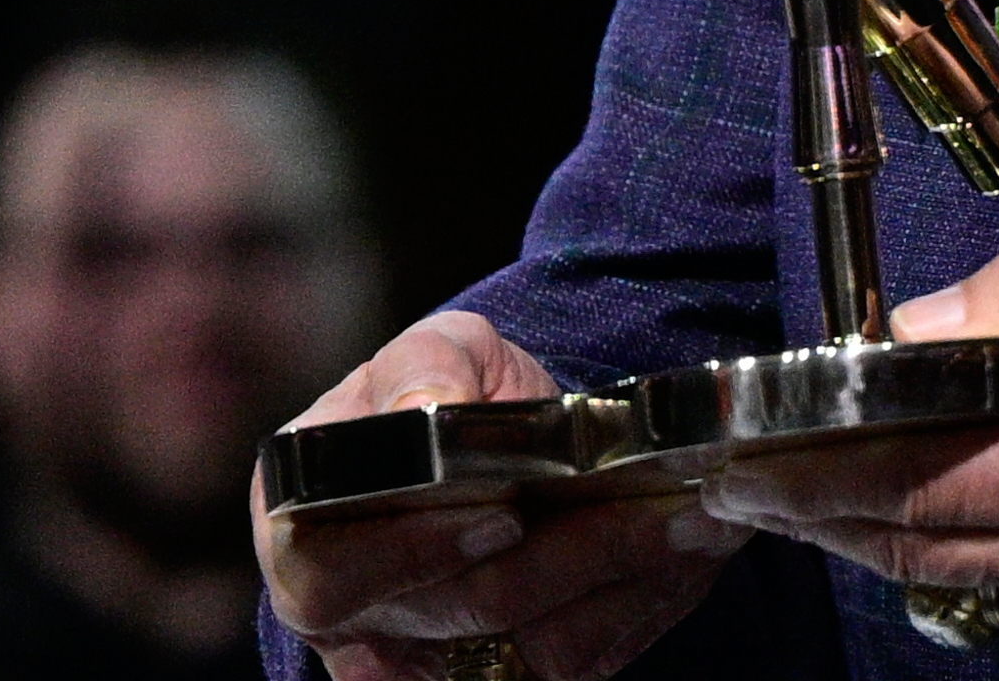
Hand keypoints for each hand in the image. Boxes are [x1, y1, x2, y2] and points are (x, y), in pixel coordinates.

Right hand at [256, 311, 751, 680]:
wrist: (503, 435)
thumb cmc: (446, 391)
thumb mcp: (435, 350)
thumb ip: (424, 367)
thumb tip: (426, 411)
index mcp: (306, 534)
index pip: (334, 575)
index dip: (417, 552)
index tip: (502, 512)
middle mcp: (357, 620)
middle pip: (456, 616)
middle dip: (560, 559)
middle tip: (643, 506)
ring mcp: (433, 661)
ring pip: (532, 650)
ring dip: (620, 580)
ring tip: (692, 517)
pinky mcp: (510, 675)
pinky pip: (578, 662)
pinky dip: (641, 604)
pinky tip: (690, 547)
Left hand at [703, 226, 998, 678]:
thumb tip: (912, 327)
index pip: (905, 476)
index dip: (804, 472)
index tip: (737, 454)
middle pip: (903, 545)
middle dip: (813, 509)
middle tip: (744, 479)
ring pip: (947, 581)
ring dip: (883, 534)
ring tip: (837, 484)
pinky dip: (976, 558)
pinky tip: (986, 509)